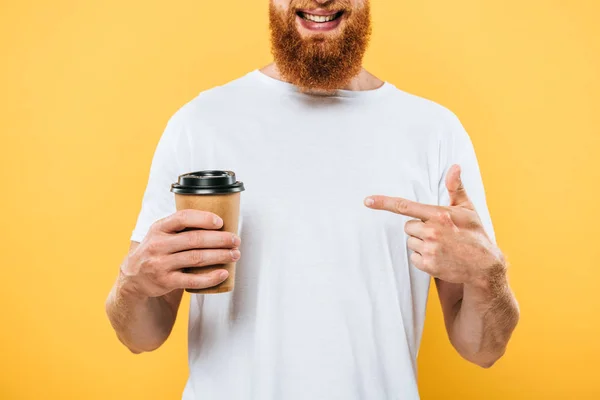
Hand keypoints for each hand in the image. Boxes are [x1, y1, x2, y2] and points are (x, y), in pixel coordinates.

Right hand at [120, 210, 241, 297]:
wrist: (134, 277)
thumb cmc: (156, 250)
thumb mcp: (161, 233)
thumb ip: (181, 228)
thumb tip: (218, 221)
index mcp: (159, 228)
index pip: (182, 218)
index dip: (203, 218)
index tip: (220, 222)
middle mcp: (158, 245)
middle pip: (195, 239)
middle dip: (220, 239)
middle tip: (235, 240)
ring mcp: (161, 264)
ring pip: (196, 258)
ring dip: (220, 256)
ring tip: (234, 254)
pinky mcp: (166, 281)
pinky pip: (192, 280)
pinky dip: (210, 277)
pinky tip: (223, 273)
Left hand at [364, 165, 504, 287]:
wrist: (484, 265)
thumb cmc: (474, 234)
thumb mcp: (467, 209)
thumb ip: (456, 187)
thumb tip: (454, 166)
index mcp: (439, 215)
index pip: (405, 206)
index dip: (384, 203)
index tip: (368, 201)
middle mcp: (432, 231)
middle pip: (407, 226)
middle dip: (419, 228)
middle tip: (438, 233)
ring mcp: (430, 249)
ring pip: (411, 242)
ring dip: (421, 243)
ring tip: (441, 246)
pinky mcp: (428, 265)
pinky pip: (414, 257)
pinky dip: (423, 258)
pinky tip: (439, 257)